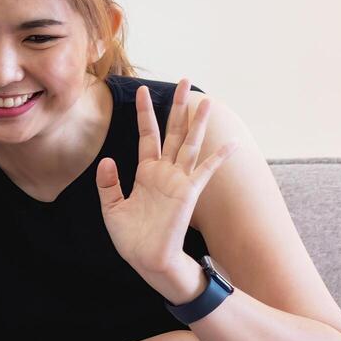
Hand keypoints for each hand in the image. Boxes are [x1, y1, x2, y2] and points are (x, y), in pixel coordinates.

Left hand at [95, 79, 236, 298]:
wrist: (146, 260)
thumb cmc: (131, 237)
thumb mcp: (111, 207)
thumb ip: (108, 183)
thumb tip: (108, 159)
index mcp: (146, 172)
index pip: (148, 134)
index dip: (146, 113)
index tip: (143, 90)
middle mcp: (165, 172)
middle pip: (174, 131)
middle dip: (178, 106)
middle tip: (185, 80)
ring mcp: (178, 180)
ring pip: (190, 143)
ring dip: (198, 122)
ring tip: (206, 99)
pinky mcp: (189, 193)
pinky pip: (206, 171)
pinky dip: (219, 157)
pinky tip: (232, 143)